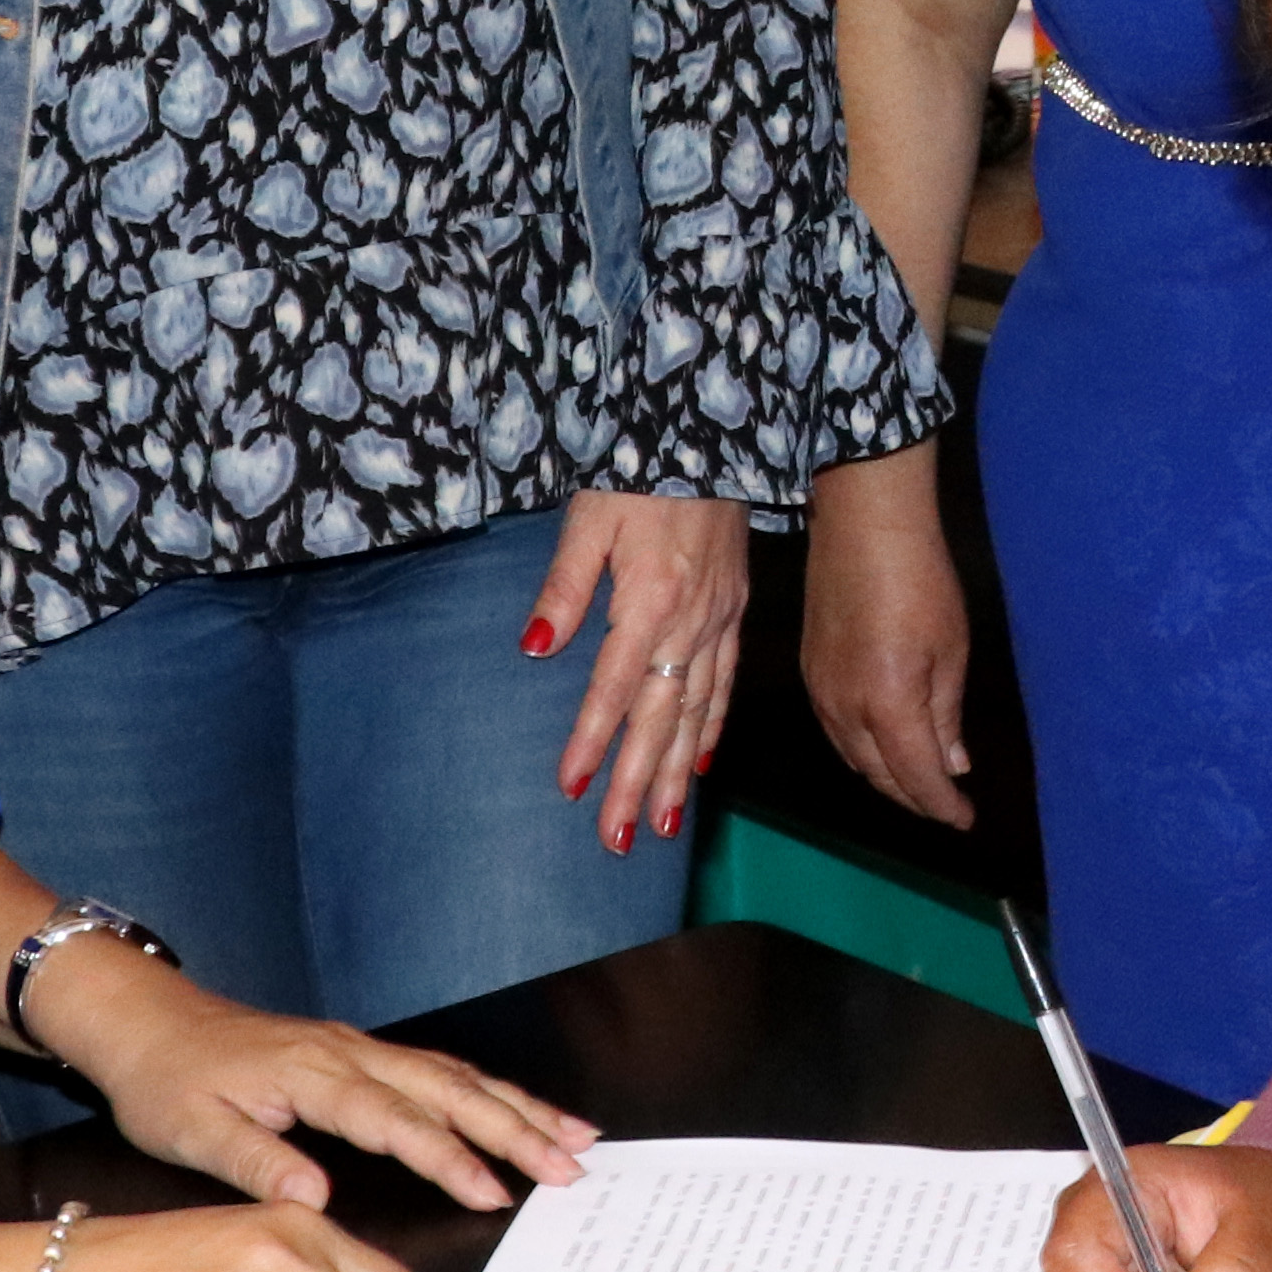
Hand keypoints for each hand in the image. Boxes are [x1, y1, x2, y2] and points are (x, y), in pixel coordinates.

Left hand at [64, 981, 596, 1211]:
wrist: (146, 1021)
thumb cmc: (166, 1079)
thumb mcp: (192, 1129)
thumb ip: (257, 1162)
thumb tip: (316, 1201)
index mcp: (313, 1074)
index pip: (396, 1120)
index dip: (450, 1157)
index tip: (497, 1193)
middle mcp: (350, 1054)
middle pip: (450, 1089)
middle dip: (518, 1127)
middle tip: (574, 1164)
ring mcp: (361, 1049)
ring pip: (457, 1076)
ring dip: (519, 1107)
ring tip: (579, 1138)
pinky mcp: (361, 1055)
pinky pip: (441, 1071)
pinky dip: (490, 1093)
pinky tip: (522, 1114)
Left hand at [528, 491, 747, 853]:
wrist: (709, 430)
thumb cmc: (639, 469)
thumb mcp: (590, 516)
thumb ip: (564, 585)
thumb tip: (536, 647)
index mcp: (649, 600)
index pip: (614, 688)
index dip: (591, 740)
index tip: (570, 788)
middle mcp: (690, 621)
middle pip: (660, 716)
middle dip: (638, 782)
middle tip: (617, 840)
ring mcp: (718, 619)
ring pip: (697, 710)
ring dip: (676, 771)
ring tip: (660, 824)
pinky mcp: (734, 609)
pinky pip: (725, 682)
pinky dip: (712, 727)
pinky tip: (700, 762)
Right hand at [800, 444, 974, 830]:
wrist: (863, 525)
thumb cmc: (921, 580)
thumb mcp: (951, 650)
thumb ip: (946, 715)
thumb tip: (952, 764)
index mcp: (889, 705)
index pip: (916, 777)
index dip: (942, 806)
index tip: (964, 820)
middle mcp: (846, 710)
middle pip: (879, 776)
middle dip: (914, 798)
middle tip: (944, 806)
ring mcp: (821, 692)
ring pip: (853, 758)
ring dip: (885, 778)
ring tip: (918, 783)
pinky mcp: (809, 672)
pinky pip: (835, 733)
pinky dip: (862, 752)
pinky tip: (882, 746)